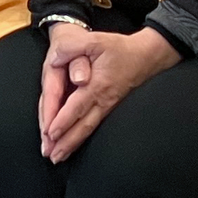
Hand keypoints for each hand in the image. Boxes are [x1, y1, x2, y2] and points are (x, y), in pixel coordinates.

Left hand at [40, 27, 179, 162]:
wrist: (146, 56)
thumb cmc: (119, 48)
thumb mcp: (95, 40)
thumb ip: (73, 47)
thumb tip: (55, 58)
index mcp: (97, 85)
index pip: (77, 106)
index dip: (63, 119)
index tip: (50, 132)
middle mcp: (102, 100)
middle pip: (82, 125)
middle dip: (65, 141)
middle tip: (51, 155)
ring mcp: (107, 106)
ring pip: (88, 129)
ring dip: (72, 144)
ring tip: (58, 157)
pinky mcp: (109, 107)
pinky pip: (93, 125)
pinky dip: (81, 137)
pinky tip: (72, 145)